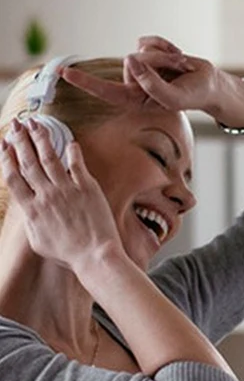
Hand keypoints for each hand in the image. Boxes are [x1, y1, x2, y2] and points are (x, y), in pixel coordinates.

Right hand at [0, 119, 121, 268]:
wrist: (95, 257)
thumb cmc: (69, 254)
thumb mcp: (38, 241)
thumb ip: (30, 221)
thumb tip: (27, 209)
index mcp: (31, 209)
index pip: (12, 177)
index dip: (5, 157)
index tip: (3, 144)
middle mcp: (46, 196)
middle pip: (27, 161)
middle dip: (19, 139)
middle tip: (16, 124)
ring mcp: (66, 190)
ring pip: (49, 157)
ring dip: (40, 137)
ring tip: (35, 123)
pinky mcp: (87, 189)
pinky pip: (77, 164)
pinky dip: (72, 151)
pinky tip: (69, 141)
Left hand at [60, 35, 239, 121]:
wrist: (209, 84)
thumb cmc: (193, 96)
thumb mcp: (174, 98)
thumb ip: (152, 85)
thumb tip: (130, 59)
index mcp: (138, 101)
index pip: (108, 92)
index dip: (87, 83)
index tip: (66, 73)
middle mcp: (136, 84)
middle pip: (133, 65)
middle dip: (158, 65)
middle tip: (178, 74)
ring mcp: (141, 68)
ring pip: (142, 51)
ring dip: (165, 57)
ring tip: (180, 68)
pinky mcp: (148, 52)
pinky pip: (149, 40)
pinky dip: (166, 45)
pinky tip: (178, 57)